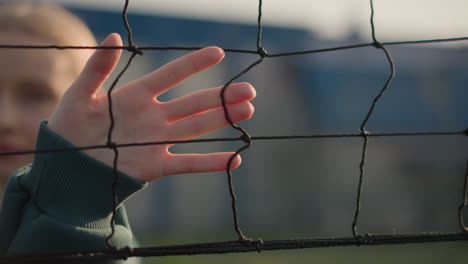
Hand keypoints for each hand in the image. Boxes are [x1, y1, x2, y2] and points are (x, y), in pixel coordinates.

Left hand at [48, 33, 255, 182]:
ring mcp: (158, 141)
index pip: (171, 75)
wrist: (67, 165)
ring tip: (247, 110)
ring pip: (197, 128)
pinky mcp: (157, 166)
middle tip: (249, 90)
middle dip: (222, 96)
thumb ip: (97, 68)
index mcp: (137, 96)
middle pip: (194, 103)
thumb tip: (114, 37)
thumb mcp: (78, 95)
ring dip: (222, 119)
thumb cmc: (69, 127)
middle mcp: (154, 117)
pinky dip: (211, 162)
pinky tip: (234, 158)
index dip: (193, 64)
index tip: (217, 52)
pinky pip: (188, 164)